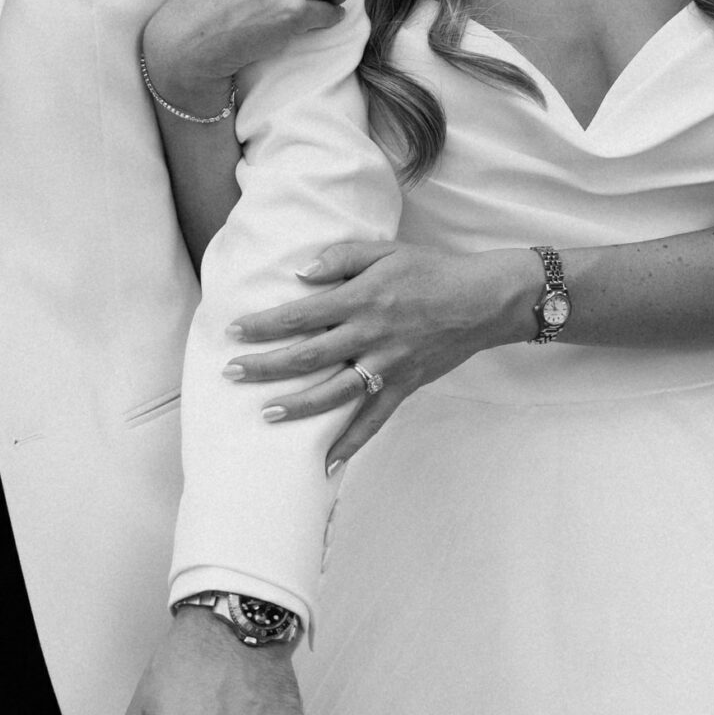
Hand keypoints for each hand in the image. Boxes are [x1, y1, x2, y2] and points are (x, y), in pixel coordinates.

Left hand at [227, 242, 541, 465]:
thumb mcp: (384, 250)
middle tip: (231, 373)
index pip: (301, 315)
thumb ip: (341, 257)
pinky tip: (327, 464)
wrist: (482, 300)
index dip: (265, 325)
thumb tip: (300, 274)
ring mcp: (388, 366)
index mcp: (361, 299)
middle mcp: (370, 336)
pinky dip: (351, 443)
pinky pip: (374, 420)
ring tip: (265, 413)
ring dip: (298, 406)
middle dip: (266, 366)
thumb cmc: (431, 270)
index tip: (234, 331)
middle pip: (308, 356)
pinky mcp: (405, 386)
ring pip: (334, 393)